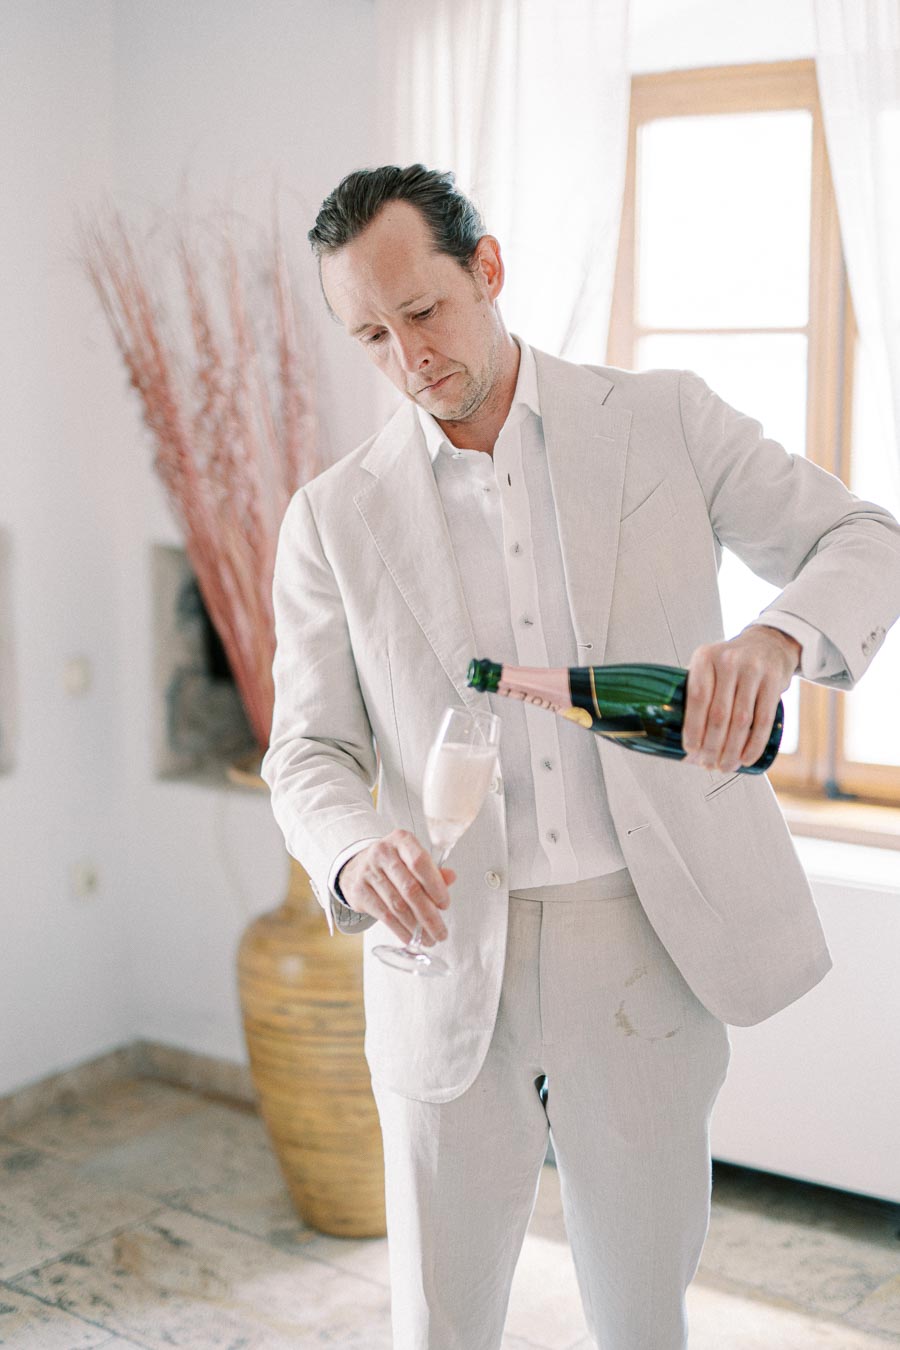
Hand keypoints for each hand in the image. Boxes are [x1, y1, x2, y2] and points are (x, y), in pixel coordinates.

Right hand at [337, 830, 455, 945]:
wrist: (358, 866)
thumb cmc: (394, 864)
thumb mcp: (413, 860)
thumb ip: (433, 871)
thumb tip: (451, 878)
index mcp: (401, 840)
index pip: (420, 862)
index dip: (435, 886)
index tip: (445, 905)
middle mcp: (382, 852)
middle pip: (410, 889)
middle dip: (429, 915)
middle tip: (440, 932)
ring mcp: (368, 871)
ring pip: (398, 906)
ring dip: (416, 927)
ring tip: (428, 939)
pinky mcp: (359, 891)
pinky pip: (384, 916)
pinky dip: (400, 930)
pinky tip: (411, 938)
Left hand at [682, 626, 800, 772]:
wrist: (769, 643)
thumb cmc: (730, 662)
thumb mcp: (708, 664)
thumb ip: (694, 691)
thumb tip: (677, 737)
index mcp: (705, 657)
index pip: (697, 699)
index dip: (693, 728)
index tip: (690, 751)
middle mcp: (728, 661)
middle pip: (719, 714)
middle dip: (712, 746)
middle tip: (709, 765)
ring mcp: (753, 670)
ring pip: (741, 720)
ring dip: (732, 750)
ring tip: (725, 767)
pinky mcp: (774, 681)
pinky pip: (764, 720)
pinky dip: (754, 744)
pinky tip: (746, 759)